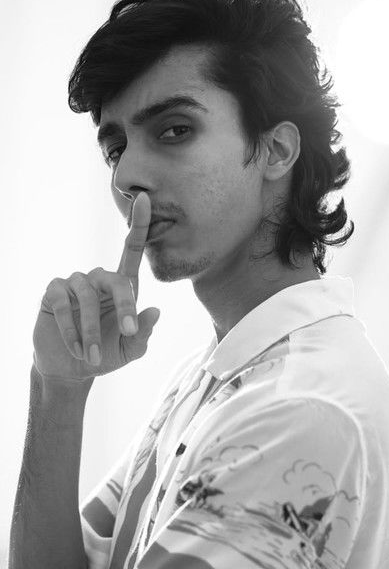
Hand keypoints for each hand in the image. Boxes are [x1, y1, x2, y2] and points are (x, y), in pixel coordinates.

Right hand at [32, 192, 159, 382]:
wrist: (71, 369)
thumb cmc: (106, 354)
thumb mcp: (130, 349)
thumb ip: (142, 332)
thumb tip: (155, 310)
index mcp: (123, 286)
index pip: (132, 250)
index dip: (139, 224)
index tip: (145, 198)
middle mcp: (99, 279)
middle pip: (115, 280)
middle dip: (124, 307)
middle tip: (128, 334)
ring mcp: (75, 283)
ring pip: (87, 298)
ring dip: (92, 330)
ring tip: (92, 357)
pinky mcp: (54, 292)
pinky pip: (64, 304)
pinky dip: (71, 330)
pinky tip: (76, 349)